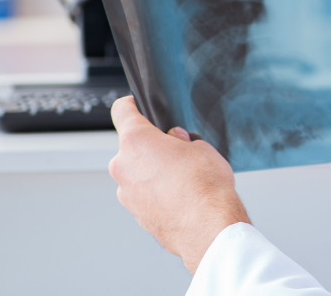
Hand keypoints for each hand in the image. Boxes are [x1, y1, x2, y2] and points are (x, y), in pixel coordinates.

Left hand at [109, 96, 249, 273]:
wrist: (208, 225)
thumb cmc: (204, 185)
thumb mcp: (200, 146)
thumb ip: (181, 140)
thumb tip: (175, 142)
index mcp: (137, 141)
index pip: (122, 111)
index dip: (131, 105)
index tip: (136, 105)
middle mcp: (123, 166)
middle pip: (131, 146)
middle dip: (151, 145)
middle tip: (177, 150)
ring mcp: (126, 193)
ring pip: (136, 172)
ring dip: (152, 171)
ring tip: (182, 178)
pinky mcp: (135, 214)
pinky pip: (143, 194)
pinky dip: (156, 192)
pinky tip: (180, 195)